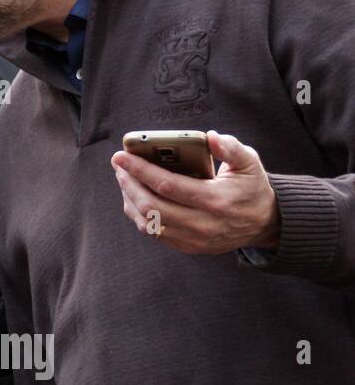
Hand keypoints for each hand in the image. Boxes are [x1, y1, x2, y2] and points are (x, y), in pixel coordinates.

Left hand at [111, 130, 280, 254]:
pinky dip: (139, 215)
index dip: (140, 170)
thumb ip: (231, 148)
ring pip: (148, 222)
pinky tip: (134, 197)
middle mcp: (203, 224)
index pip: (167, 185)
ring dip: (130, 199)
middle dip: (129, 184)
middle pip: (151, 206)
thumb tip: (211, 137)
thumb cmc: (251, 188)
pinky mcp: (188, 247)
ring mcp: (194, 239)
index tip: (121, 156)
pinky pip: (154, 233)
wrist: (265, 224)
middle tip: (119, 166)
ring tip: (124, 179)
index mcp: (215, 200)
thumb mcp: (250, 163)